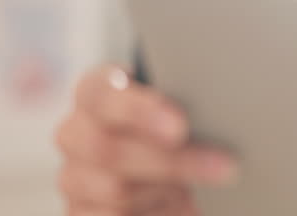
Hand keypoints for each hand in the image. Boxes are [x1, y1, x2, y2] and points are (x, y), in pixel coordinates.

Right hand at [54, 64, 236, 214]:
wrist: (161, 164)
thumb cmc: (172, 124)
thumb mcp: (176, 104)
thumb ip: (180, 100)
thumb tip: (218, 108)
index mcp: (93, 93)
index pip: (101, 95)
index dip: (138, 111)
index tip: (180, 127)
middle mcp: (74, 134)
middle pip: (109, 149)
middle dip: (170, 160)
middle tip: (223, 164)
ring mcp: (73, 178)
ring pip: (116, 189)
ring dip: (169, 189)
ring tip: (209, 183)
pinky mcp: (81, 212)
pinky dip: (157, 212)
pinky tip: (183, 206)